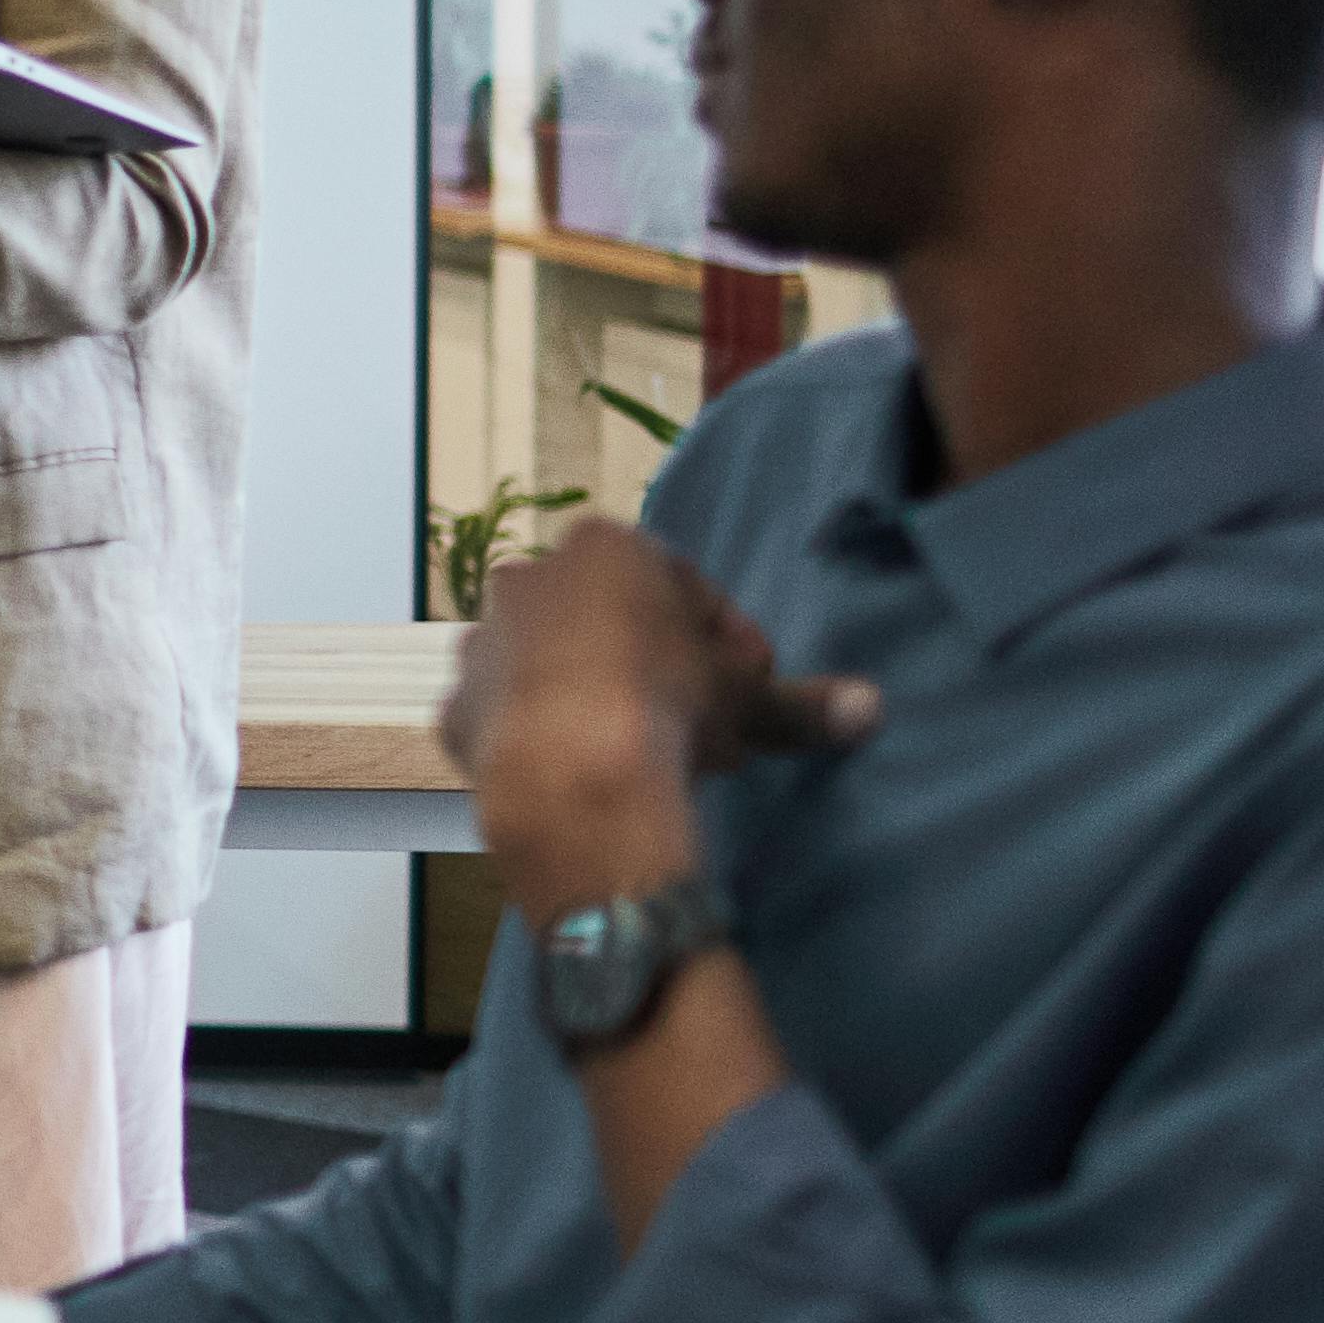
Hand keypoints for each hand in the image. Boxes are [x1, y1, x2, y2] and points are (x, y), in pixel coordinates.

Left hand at [437, 520, 880, 929]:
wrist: (571, 775)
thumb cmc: (666, 705)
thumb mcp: (747, 698)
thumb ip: (800, 701)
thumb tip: (871, 709)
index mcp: (602, 548)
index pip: (681, 586)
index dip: (723, 640)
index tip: (747, 685)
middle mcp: (527, 579)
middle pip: (611, 623)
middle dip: (660, 668)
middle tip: (703, 726)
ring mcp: (479, 643)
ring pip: (555, 666)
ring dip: (598, 701)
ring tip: (647, 756)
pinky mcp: (452, 709)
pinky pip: (509, 719)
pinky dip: (543, 740)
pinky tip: (582, 775)